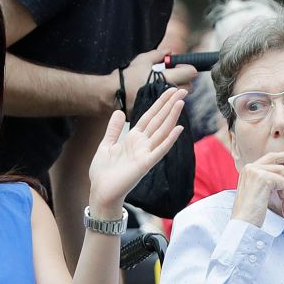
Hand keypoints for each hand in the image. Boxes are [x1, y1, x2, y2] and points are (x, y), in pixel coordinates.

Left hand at [86, 87, 185, 212]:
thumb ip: (114, 129)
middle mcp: (142, 144)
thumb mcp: (106, 144)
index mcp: (133, 138)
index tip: (170, 91)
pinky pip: (160, 150)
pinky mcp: (145, 164)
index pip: (150, 116)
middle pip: (159, 121)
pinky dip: (169, 140)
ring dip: (172, 117)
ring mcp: (145, 154)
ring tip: (181, 102)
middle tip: (182, 91)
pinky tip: (179, 129)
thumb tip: (119, 111)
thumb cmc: (103, 172)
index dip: (160, 103)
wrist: (100, 192)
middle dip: (170, 105)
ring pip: (162, 131)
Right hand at [115, 48, 194, 113]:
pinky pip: (168, 107)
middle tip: (174, 76)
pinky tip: (157, 96)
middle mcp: (168, 93)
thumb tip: (169, 52)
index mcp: (167, 78)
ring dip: (175, 92)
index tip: (180, 67)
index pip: (190, 73)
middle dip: (184, 81)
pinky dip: (166, 101)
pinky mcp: (157, 112)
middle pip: (188, 88)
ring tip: (163, 86)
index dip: (188, 68)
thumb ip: (159, 54)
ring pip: (178, 99)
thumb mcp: (142, 60)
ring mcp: (164, 104)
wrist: (113, 96)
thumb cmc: (127, 77)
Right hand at [231, 151, 283, 226]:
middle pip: (275, 159)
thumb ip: (266, 183)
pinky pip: (283, 184)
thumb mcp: (257, 194)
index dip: (283, 156)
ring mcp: (255, 171)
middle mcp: (250, 168)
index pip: (268, 158)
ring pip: (282, 174)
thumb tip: (283, 181)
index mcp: (247, 171)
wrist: (242, 225)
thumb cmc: (250, 215)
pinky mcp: (263, 178)